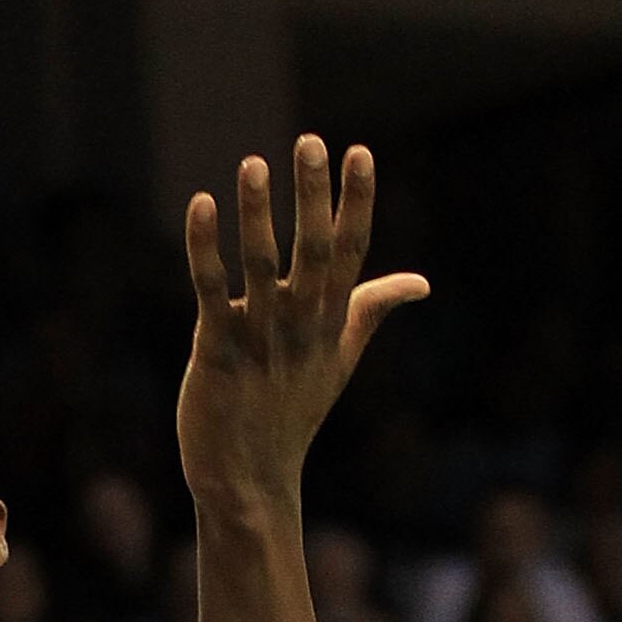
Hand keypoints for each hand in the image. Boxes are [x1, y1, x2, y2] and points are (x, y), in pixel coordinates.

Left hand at [177, 135, 428, 513]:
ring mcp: (259, 339)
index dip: (356, 202)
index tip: (359, 152)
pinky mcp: (216, 350)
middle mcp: (300, 327)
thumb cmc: (292, 412)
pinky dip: (205, 249)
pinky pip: (211, 291)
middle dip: (314, 197)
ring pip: (261, 267)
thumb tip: (421, 283)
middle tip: (311, 142)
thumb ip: (372, 309)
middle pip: (315, 252)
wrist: (248, 479)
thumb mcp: (340, 357)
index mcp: (331, 323)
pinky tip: (201, 206)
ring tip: (253, 165)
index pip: (353, 254)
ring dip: (258, 215)